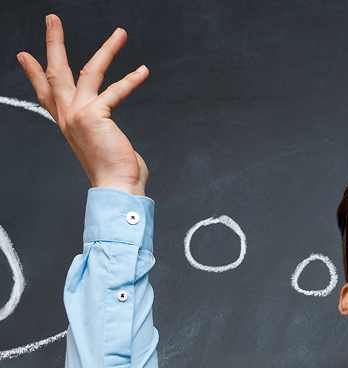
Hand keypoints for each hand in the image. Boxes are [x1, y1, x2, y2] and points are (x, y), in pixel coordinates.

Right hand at [17, 14, 149, 195]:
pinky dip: (131, 80)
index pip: (46, 95)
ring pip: (88, 71)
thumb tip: (109, 133)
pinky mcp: (94, 115)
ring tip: (119, 33)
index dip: (34, 74)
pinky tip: (142, 71)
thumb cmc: (116, 174)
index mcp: (68, 125)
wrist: (117, 190)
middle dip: (54, 43)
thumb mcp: (102, 147)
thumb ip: (101, 132)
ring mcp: (79, 115)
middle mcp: (69, 118)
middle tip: (51, 18)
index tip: (25, 56)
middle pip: (56, 74)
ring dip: (106, 49)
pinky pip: (115, 90)